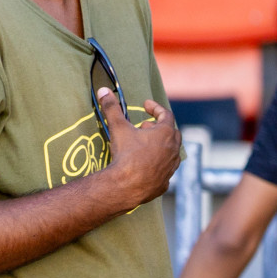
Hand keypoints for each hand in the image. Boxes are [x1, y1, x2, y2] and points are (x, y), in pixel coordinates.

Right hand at [100, 88, 183, 208]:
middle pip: (172, 132)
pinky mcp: (165, 183)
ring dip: (160, 146)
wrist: (126, 187)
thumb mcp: (118, 128)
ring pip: (170, 152)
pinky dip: (158, 164)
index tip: (145, 105)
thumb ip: (112, 108)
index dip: (155, 108)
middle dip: (158, 127)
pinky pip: (165, 170)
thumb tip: (103, 90)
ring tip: (144, 145)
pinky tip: (146, 165)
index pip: (166, 114)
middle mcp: (173, 149)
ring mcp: (171, 167)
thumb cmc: (126, 154)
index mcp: (166, 133)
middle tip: (143, 126)